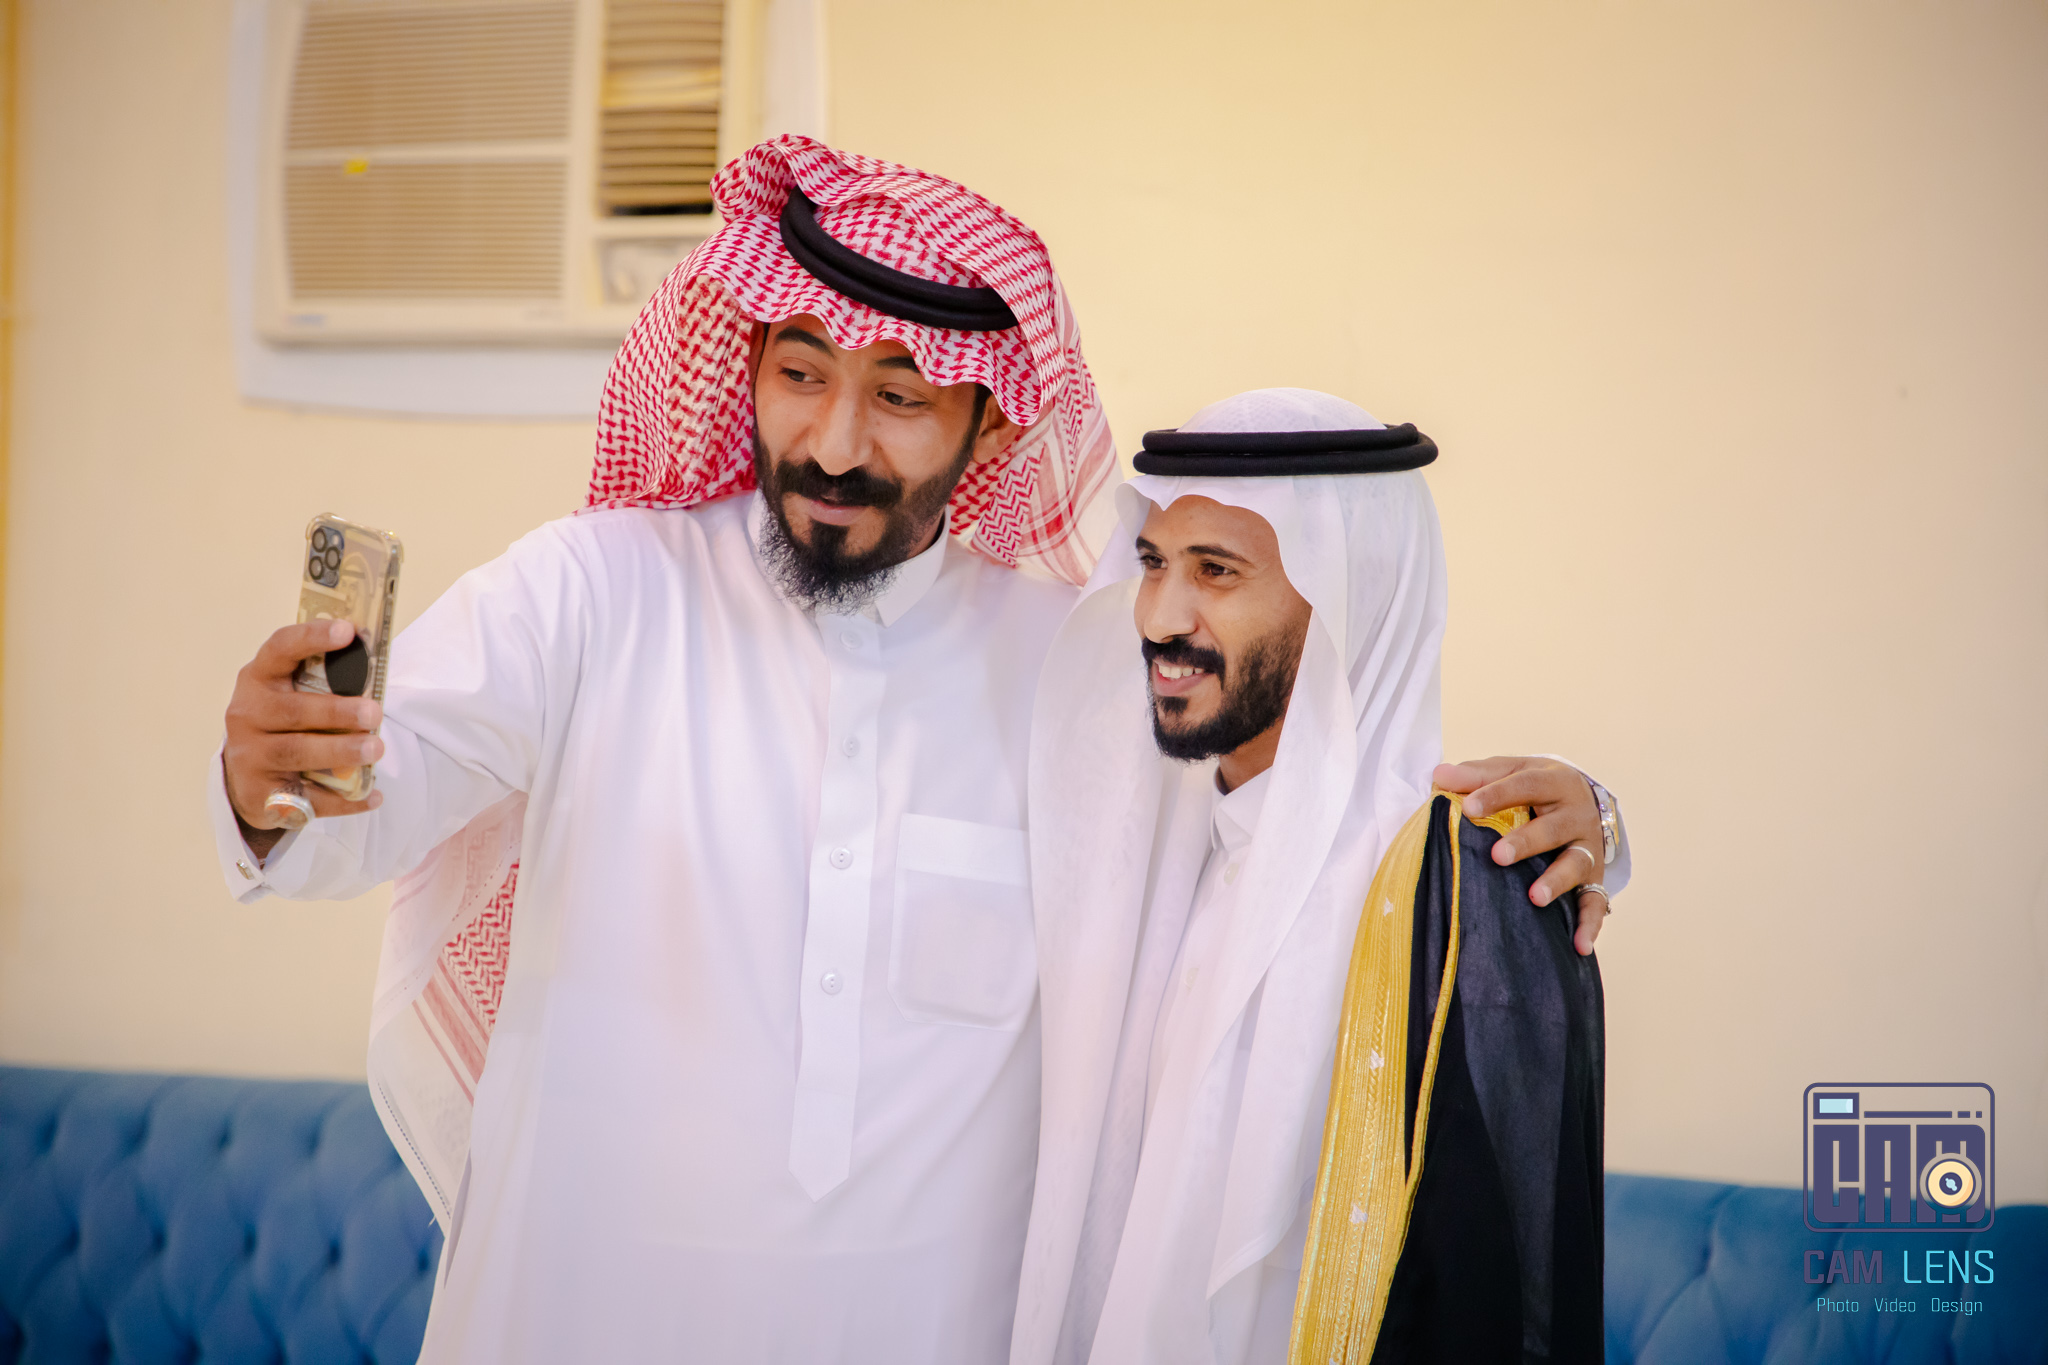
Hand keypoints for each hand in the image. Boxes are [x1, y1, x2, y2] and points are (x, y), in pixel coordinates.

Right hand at [224, 620, 383, 856]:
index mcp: (259, 679)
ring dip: (340, 751)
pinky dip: (344, 800)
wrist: (248, 780)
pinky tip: (373, 796)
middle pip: (293, 711)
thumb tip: (377, 665)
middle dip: (337, 711)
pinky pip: (307, 798)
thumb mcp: (292, 696)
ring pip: (297, 753)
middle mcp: (247, 714)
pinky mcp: (260, 794)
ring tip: (375, 749)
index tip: (348, 631)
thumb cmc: (284, 725)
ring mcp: (250, 755)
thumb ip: (323, 682)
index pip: (280, 649)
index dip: (312, 637)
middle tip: (374, 713)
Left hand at [1433, 755, 1606, 956]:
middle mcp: (1576, 814)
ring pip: (1576, 864)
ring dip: (1556, 881)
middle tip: (1498, 855)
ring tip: (1535, 898)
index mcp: (1554, 781)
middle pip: (1552, 828)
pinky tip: (1578, 946)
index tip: (1468, 807)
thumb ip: (1476, 775)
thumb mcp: (1510, 771)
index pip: (1524, 785)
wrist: (1582, 796)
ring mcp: (1588, 847)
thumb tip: (1439, 776)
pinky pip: (1596, 902)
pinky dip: (1590, 924)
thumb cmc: (1534, 785)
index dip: (1495, 795)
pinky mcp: (1595, 877)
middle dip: (1526, 842)